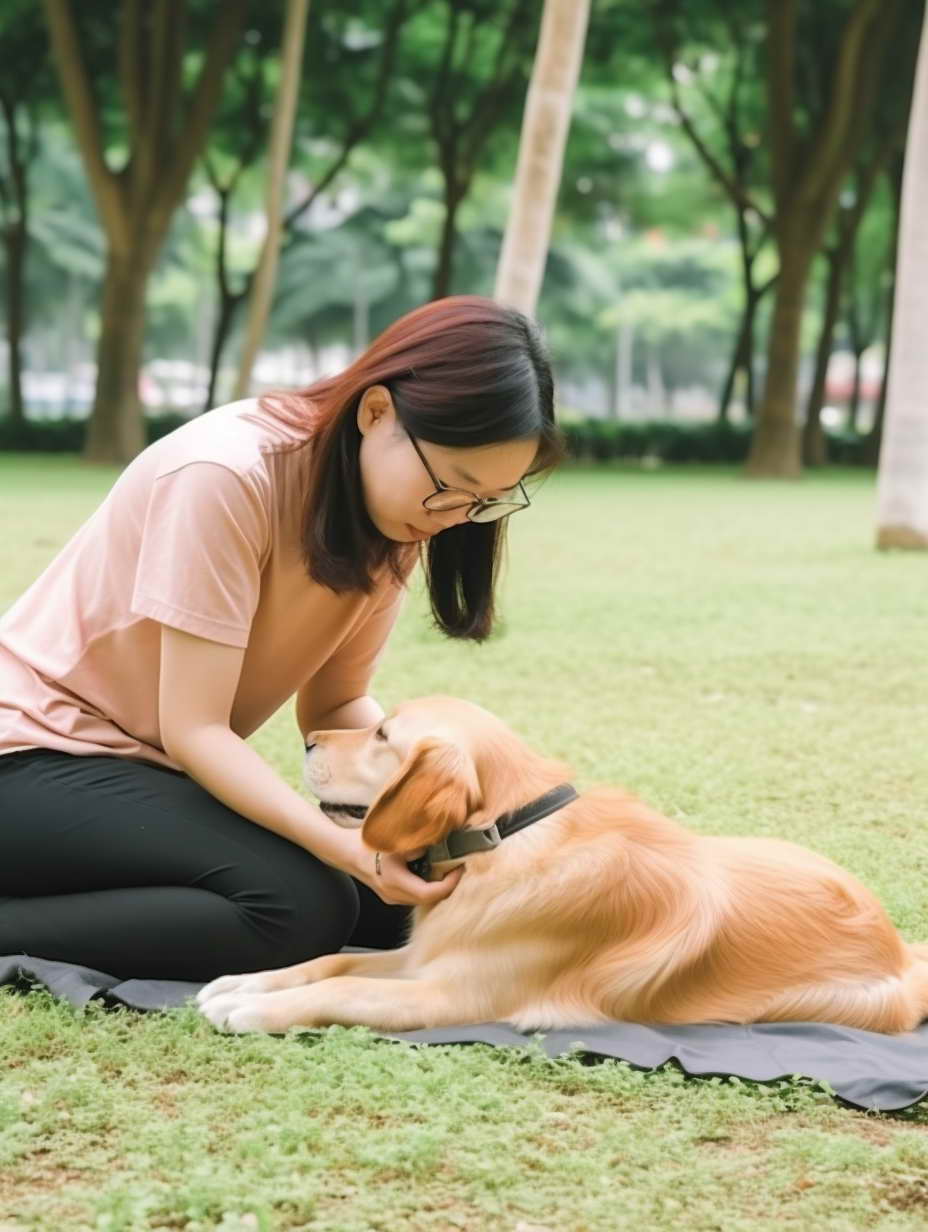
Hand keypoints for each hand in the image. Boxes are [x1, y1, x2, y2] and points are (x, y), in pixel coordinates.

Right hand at [331, 826, 464, 906]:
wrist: (346, 852)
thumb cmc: (368, 844)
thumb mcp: (395, 841)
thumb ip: (418, 845)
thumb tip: (440, 844)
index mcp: (396, 883)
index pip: (431, 893)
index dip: (450, 883)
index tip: (459, 867)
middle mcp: (394, 896)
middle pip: (430, 899)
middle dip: (447, 884)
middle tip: (457, 866)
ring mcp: (392, 898)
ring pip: (423, 898)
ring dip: (437, 885)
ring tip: (446, 866)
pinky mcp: (391, 895)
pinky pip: (415, 894)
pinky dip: (426, 884)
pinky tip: (430, 868)